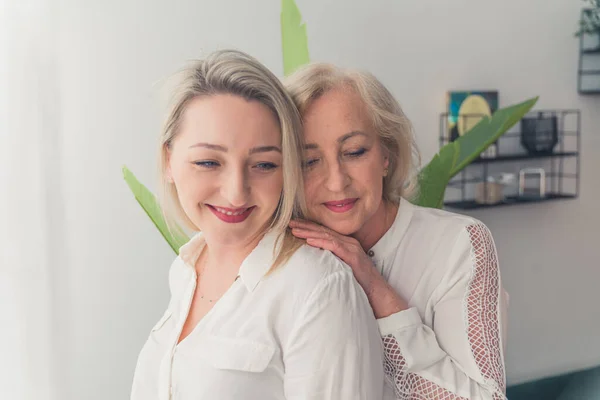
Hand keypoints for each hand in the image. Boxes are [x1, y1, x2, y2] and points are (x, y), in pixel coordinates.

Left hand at [289, 219, 407, 317]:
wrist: (376, 291)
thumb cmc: (359, 282)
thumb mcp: (342, 268)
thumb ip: (332, 261)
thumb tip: (314, 261)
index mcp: (346, 244)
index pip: (324, 233)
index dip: (309, 228)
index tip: (295, 225)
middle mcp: (348, 243)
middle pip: (323, 231)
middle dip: (306, 226)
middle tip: (290, 223)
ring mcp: (351, 248)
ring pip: (326, 236)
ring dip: (309, 233)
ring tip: (295, 231)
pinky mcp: (352, 256)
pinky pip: (334, 246)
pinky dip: (320, 242)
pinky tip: (309, 241)